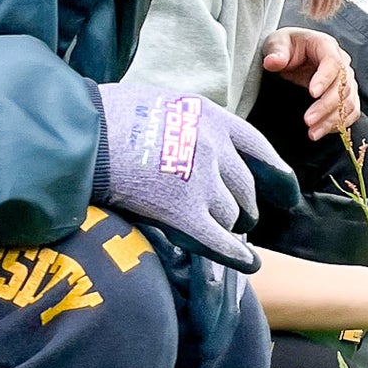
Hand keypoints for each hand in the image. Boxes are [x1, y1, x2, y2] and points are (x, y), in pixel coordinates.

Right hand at [97, 84, 297, 272]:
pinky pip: (219, 240)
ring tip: (221, 234)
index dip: (277, 174)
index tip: (287, 193)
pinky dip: (235, 254)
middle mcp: (215, 148)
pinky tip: (248, 263)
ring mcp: (201, 180)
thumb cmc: (107, 117)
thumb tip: (195, 140)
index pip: (258, 148)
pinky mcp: (182, 212)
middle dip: (245, 206)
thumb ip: (188, 125)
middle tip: (240, 219)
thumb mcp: (161, 104)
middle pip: (245, 188)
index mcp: (212, 118)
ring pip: (230, 215)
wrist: (79, 136)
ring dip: (228, 227)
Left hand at [261, 27, 358, 140]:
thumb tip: (272, 61)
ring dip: (333, 119)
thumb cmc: (286, 47)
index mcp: (326, 46)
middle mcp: (342, 62)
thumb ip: (276, 51)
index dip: (325, 79)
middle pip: (343, 85)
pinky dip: (340, 123)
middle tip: (308, 121)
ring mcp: (346, 80)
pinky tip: (322, 131)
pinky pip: (351, 111)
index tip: (312, 93)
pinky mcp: (346, 95)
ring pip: (348, 101)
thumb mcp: (276, 43)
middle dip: (326, 105)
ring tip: (313, 133)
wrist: (293, 54)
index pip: (333, 62)